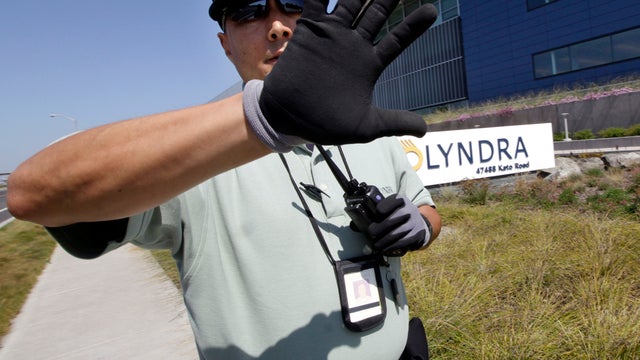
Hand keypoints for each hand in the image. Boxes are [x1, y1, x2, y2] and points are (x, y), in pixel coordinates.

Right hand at [258, 0, 437, 144]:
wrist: (287, 119)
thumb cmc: (325, 124)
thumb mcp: (365, 127)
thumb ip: (394, 122)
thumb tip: (425, 131)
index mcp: (370, 63)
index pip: (397, 39)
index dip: (413, 26)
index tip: (432, 11)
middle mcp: (353, 45)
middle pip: (377, 13)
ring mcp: (332, 35)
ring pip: (351, 2)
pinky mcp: (309, 30)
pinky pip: (316, 2)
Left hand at [366, 194, 431, 255]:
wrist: (420, 224)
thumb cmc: (400, 215)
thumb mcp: (393, 207)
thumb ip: (381, 210)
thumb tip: (361, 219)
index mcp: (401, 201)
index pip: (393, 201)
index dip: (383, 207)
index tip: (377, 213)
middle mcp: (409, 210)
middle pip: (392, 219)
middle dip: (379, 228)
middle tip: (371, 232)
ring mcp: (414, 223)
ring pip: (396, 233)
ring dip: (383, 241)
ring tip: (375, 244)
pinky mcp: (416, 235)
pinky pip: (402, 243)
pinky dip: (391, 247)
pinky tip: (384, 249)